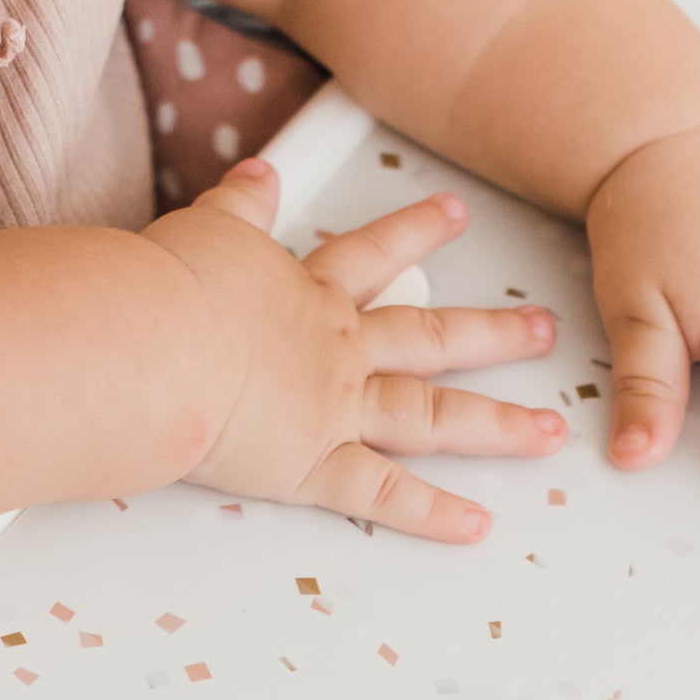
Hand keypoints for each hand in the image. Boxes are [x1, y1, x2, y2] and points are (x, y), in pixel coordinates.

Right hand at [146, 158, 566, 540]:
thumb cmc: (166, 294)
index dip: (416, 232)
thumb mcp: (205, 230)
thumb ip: (240, 206)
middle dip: (493, 334)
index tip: (454, 216)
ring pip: (432, 416)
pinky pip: (385, 493)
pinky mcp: (314, 464)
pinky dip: (431, 514)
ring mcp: (335, 408)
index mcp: (305, 293)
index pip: (372, 255)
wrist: (155, 344)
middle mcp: (336, 350)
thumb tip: (259, 177)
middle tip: (541, 330)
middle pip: (431, 338)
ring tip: (544, 431)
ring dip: (495, 425)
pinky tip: (475, 523)